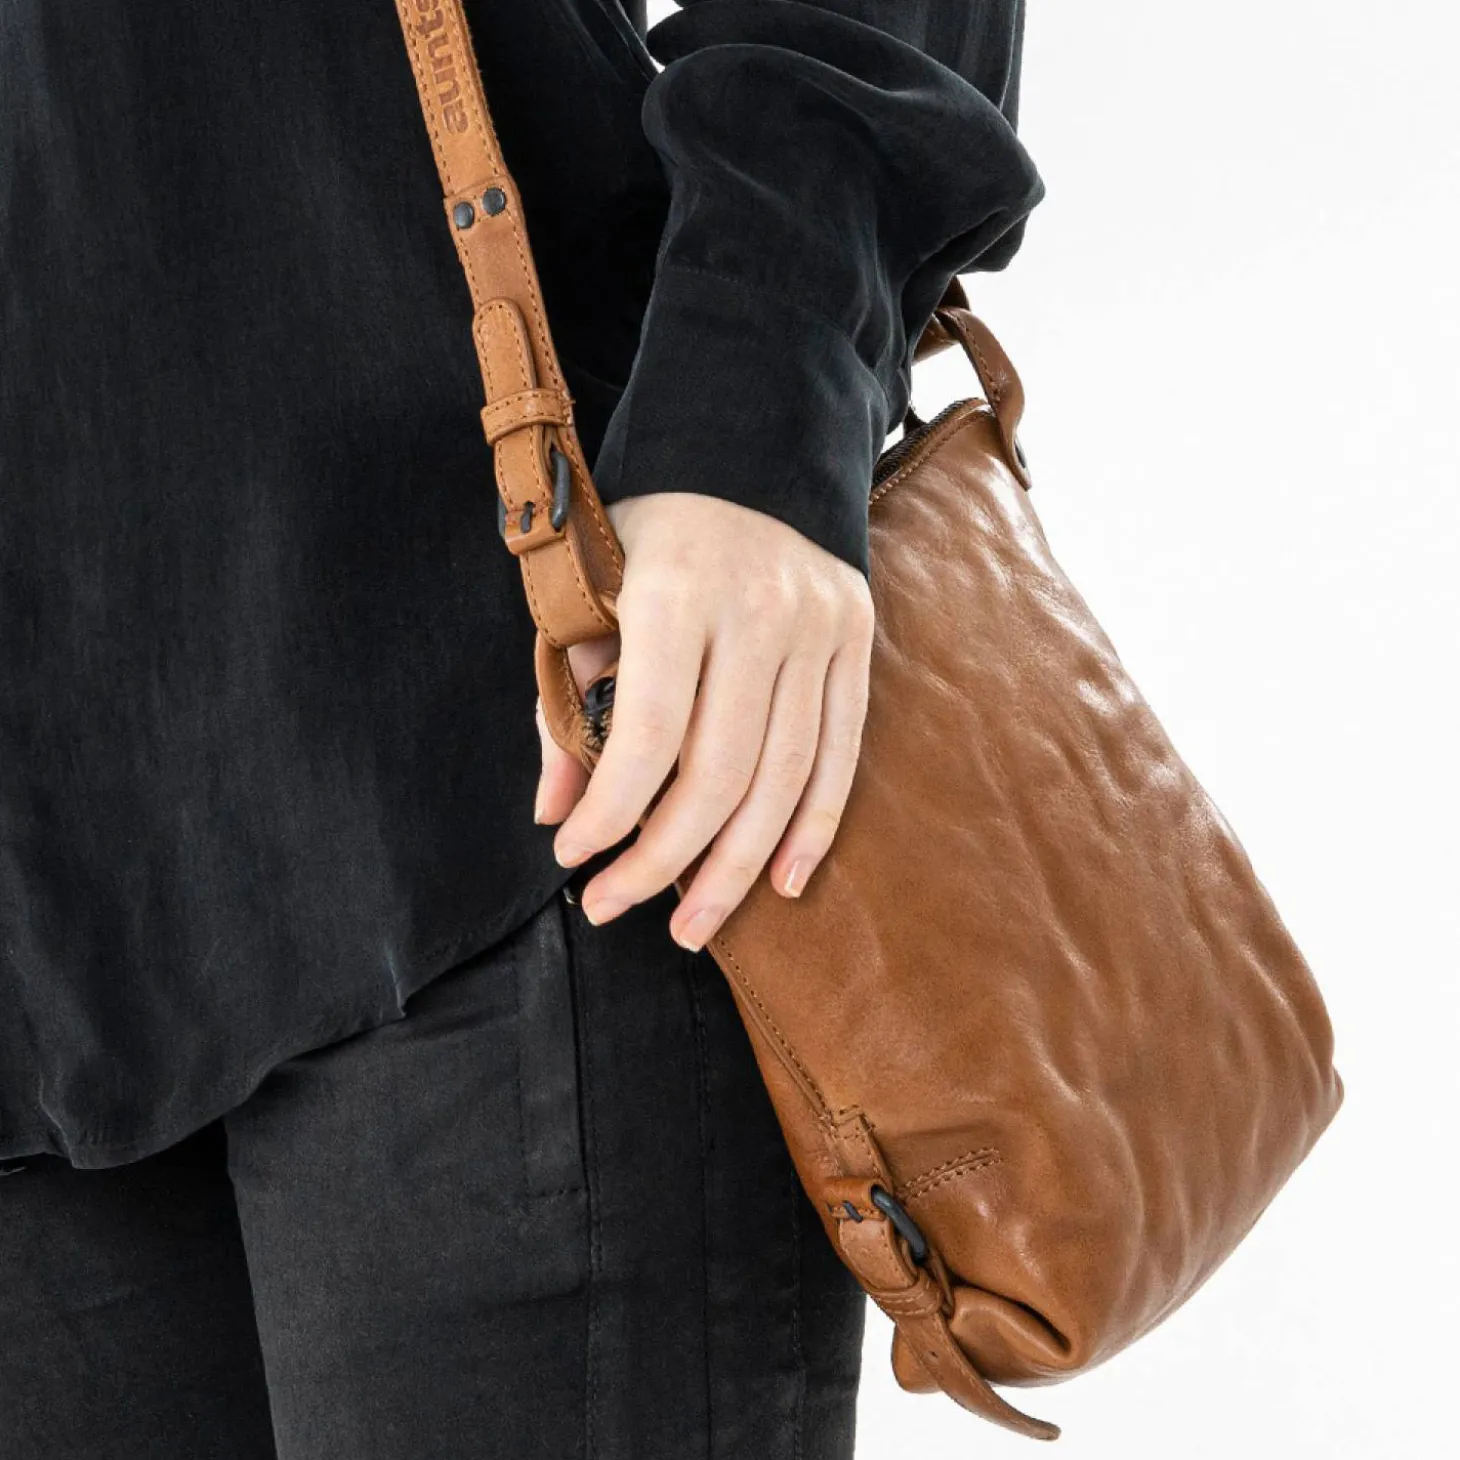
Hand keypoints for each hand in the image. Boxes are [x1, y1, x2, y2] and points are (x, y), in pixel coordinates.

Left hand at [533, 492, 873, 949]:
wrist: (750, 450)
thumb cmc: (646, 532)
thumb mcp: (586, 593)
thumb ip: (565, 700)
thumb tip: (556, 811)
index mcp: (678, 590)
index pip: (649, 734)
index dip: (611, 812)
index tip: (574, 856)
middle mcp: (761, 611)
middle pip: (722, 771)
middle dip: (665, 859)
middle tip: (617, 908)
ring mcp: (820, 628)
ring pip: (786, 776)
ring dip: (737, 866)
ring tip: (695, 925)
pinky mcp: (856, 641)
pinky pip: (841, 753)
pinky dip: (813, 825)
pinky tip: (783, 881)